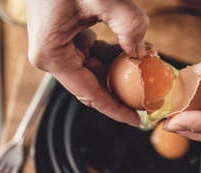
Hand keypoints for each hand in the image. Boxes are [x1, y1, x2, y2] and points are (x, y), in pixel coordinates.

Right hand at [26, 0, 148, 125]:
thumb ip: (128, 25)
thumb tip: (141, 51)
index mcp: (52, 55)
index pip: (89, 93)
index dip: (114, 109)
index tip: (136, 120)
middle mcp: (51, 56)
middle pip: (91, 84)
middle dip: (120, 88)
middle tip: (148, 92)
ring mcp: (57, 47)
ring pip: (92, 71)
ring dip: (117, 70)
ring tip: (144, 66)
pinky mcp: (64, 38)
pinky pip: (90, 55)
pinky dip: (111, 55)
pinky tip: (130, 50)